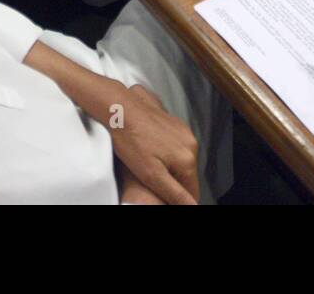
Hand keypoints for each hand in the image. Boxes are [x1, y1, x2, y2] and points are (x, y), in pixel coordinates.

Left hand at [108, 84, 198, 204]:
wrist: (121, 108)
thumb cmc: (132, 140)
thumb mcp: (151, 175)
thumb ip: (174, 192)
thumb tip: (191, 206)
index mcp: (187, 158)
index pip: (192, 190)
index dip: (178, 199)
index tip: (163, 198)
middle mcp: (190, 143)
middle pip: (187, 175)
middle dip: (173, 181)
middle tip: (151, 179)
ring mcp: (183, 131)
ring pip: (181, 160)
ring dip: (169, 167)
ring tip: (148, 164)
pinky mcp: (174, 123)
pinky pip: (176, 145)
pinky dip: (166, 152)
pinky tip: (149, 150)